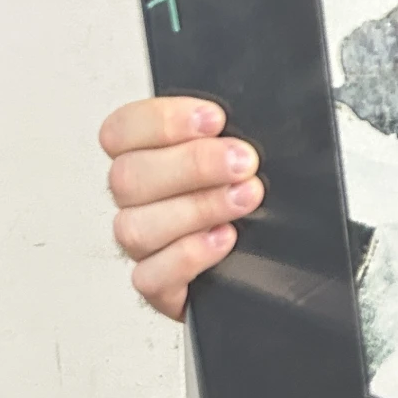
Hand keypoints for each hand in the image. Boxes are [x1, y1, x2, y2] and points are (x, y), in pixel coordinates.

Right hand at [99, 97, 262, 319]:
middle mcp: (137, 200)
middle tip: (243, 163)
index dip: (162, 122)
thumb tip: (250, 112)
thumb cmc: (251, 190)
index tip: (214, 119)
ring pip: (136, 227)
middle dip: (192, 165)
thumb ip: (234, 127)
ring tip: (245, 199)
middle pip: (127, 178)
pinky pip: (150, 277)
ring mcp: (145, 245)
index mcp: (147, 155)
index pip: (122, 130)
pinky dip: (188, 255)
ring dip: (197, 208)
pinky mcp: (159, 286)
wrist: (275, 259)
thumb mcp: (247, 148)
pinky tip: (225, 238)